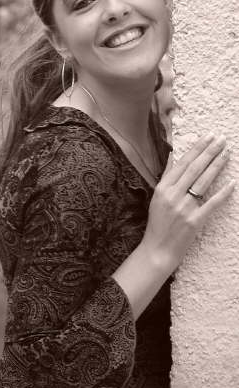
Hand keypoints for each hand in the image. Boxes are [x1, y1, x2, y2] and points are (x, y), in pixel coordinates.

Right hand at [141, 133, 234, 272]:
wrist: (157, 250)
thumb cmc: (157, 223)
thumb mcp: (156, 197)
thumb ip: (166, 176)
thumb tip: (172, 156)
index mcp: (163, 188)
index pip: (183, 163)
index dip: (197, 149)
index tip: (208, 137)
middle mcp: (173, 195)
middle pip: (195, 169)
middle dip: (209, 152)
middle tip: (221, 139)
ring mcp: (184, 208)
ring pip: (204, 182)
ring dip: (216, 166)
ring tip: (226, 153)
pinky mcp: (195, 221)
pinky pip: (211, 204)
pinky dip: (222, 193)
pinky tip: (232, 183)